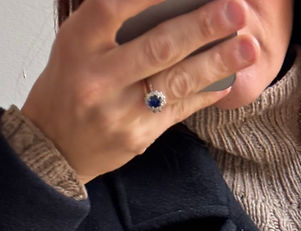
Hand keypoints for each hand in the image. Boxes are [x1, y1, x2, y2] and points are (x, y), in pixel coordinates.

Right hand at [20, 0, 259, 186]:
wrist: (54, 147)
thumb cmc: (69, 85)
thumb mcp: (76, 43)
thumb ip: (111, 20)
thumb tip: (164, 2)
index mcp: (78, 44)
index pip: (116, 8)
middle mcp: (98, 78)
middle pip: (158, 47)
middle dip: (202, 26)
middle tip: (236, 11)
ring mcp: (119, 111)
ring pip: (176, 82)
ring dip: (217, 62)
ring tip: (247, 46)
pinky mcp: (138, 137)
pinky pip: (180, 110)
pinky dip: (206, 92)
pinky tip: (229, 77)